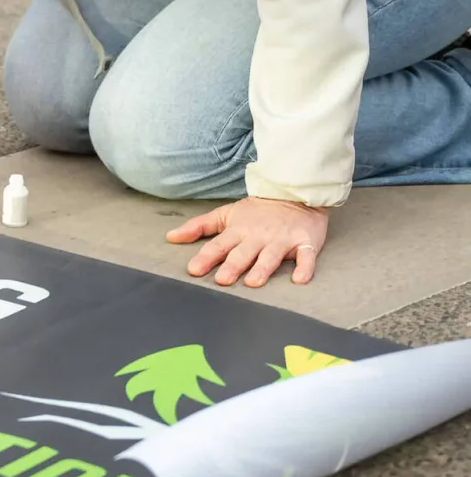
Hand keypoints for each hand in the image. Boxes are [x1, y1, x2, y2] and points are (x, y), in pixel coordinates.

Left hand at [166, 197, 329, 287]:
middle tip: (222, 280)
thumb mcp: (226, 214)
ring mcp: (282, 239)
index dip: (206, 257)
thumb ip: (199, 226)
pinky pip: (307, 256)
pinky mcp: (305, 242)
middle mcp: (258, 236)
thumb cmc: (257, 211)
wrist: (294, 193)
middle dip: (232, 266)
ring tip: (253, 282)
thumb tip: (170, 236)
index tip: (194, 269)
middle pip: (243, 253)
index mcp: (238, 230)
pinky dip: (305, 267)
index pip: (218, 245)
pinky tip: (299, 279)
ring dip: (262, 269)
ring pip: (271, 256)